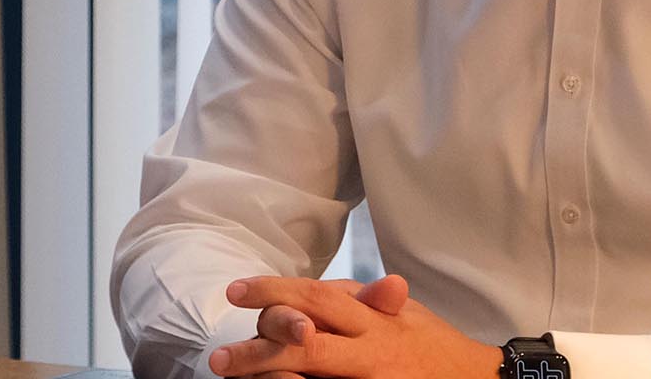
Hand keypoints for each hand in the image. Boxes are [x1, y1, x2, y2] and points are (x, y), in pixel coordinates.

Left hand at [209, 274, 502, 378]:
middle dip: (256, 345)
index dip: (274, 291)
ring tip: (231, 375)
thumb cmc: (431, 345)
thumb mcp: (408, 316)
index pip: (317, 297)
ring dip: (265, 374)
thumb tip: (379, 281)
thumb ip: (375, 299)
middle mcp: (370, 349)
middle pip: (303, 340)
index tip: (237, 289)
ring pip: (305, 373)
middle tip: (219, 356)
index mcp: (375, 318)